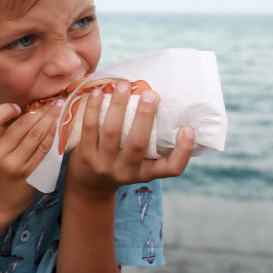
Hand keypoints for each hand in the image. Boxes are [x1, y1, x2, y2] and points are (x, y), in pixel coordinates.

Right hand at [0, 102, 61, 216]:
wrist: (0, 199)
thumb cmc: (0, 168)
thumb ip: (7, 131)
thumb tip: (33, 107)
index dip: (4, 111)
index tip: (18, 107)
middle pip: (21, 126)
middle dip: (40, 111)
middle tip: (54, 100)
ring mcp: (15, 165)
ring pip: (35, 136)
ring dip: (50, 120)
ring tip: (60, 108)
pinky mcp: (29, 174)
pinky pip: (44, 151)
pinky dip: (52, 136)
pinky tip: (58, 126)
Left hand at [66, 82, 194, 198]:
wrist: (89, 186)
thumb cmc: (122, 165)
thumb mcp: (140, 163)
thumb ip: (152, 143)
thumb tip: (165, 104)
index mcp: (147, 173)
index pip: (172, 168)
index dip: (183, 150)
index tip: (188, 128)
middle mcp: (126, 171)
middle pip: (138, 144)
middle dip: (145, 116)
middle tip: (150, 93)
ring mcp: (103, 164)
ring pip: (111, 132)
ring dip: (117, 106)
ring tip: (122, 86)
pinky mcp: (84, 155)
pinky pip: (88, 128)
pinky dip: (92, 108)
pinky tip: (96, 92)